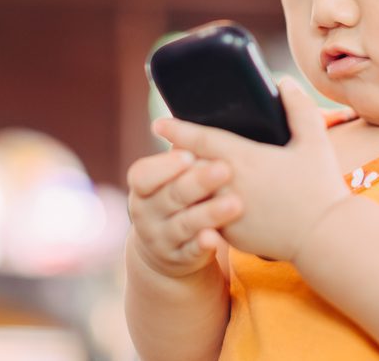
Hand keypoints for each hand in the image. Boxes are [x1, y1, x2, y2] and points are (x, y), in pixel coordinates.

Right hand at [126, 148, 242, 277]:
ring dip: (209, 213)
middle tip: (224, 169)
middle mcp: (147, 213)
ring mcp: (162, 238)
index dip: (165, 165)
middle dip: (198, 182)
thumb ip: (182, 154)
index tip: (189, 153)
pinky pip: (192, 252)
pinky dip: (203, 245)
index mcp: (143, 188)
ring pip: (185, 224)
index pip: (143, 175)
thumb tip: (194, 121)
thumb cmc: (177, 197)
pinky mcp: (181, 258)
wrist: (166, 249)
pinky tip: (216, 238)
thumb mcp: (171, 178)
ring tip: (235, 203)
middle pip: (171, 196)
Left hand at [153, 78, 349, 262]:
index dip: (177, 129)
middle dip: (179, 157)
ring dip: (186, 183)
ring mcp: (226, 213)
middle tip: (175, 148)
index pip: (200, 139)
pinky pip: (205, 217)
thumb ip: (299, 108)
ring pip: (193, 194)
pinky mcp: (230, 235)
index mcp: (244, 158)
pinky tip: (207, 202)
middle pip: (189, 167)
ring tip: (185, 174)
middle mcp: (227, 185)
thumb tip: (285, 82)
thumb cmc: (320, 187)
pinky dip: (201, 207)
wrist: (324, 238)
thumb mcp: (315, 141)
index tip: (160, 123)